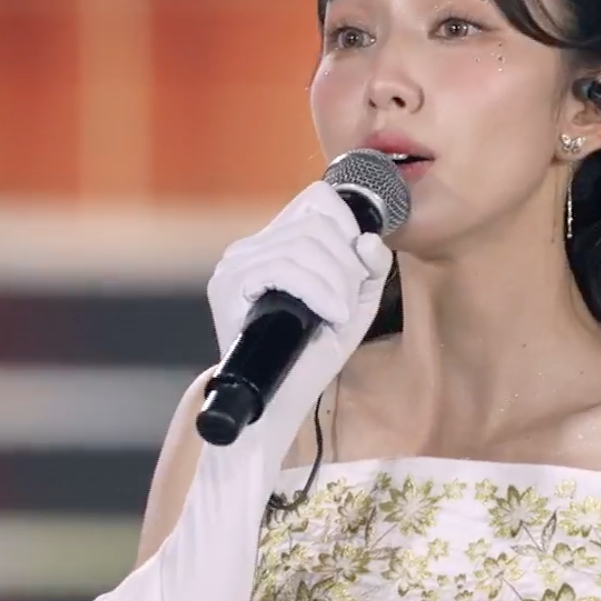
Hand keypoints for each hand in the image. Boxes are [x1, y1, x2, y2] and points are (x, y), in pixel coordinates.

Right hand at [202, 181, 393, 459]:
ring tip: (340, 314)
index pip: (317, 198)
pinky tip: (331, 316)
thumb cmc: (314, 353)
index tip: (357, 268)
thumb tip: (368, 240)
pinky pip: (284, 268)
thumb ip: (371, 268)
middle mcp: (251, 246)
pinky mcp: (229, 286)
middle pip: (317, 223)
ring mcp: (236, 264)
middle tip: (349, 303)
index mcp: (278, 242)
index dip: (348, 225)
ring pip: (304, 244)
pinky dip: (319, 291)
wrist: (280, 402)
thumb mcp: (356, 304)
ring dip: (337, 282)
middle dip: (347, 265)